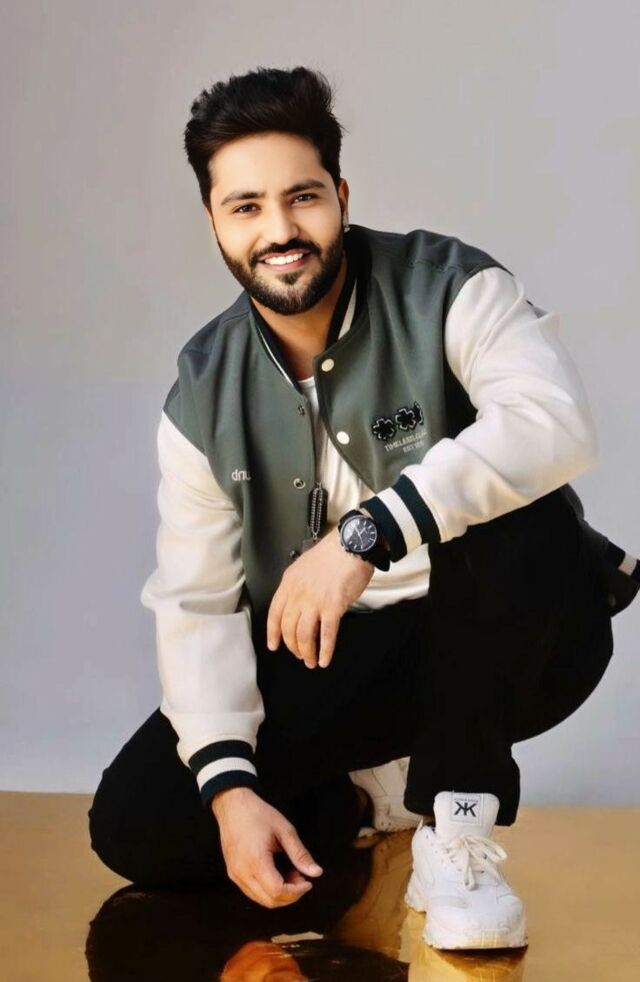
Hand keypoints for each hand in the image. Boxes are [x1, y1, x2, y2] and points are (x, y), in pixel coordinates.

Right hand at [212, 787, 322, 907]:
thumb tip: (316, 872)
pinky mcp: (232, 873)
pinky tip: (276, 874)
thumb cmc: (258, 814)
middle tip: (300, 877)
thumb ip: (300, 854)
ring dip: (279, 894)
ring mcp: (235, 874)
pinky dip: (267, 890)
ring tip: (289, 874)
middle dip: (290, 895)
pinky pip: (251, 892)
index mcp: (256, 861)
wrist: (232, 805)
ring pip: (260, 899)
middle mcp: (242, 872)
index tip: (307, 882)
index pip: (278, 892)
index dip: (296, 892)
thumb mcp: (284, 830)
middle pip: (270, 901)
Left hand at [266, 527, 374, 668]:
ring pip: (304, 635)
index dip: (273, 633)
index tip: (274, 646)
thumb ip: (299, 585)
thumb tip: (301, 603)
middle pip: (288, 628)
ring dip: (307, 652)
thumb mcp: (304, 566)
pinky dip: (325, 650)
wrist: (350, 545)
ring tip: (311, 662)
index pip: (274, 613)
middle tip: (299, 655)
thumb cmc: (331, 554)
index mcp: (289, 583)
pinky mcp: (333, 607)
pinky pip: (327, 634)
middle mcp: (298, 594)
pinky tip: (325, 660)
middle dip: (293, 646)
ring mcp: (315, 602)